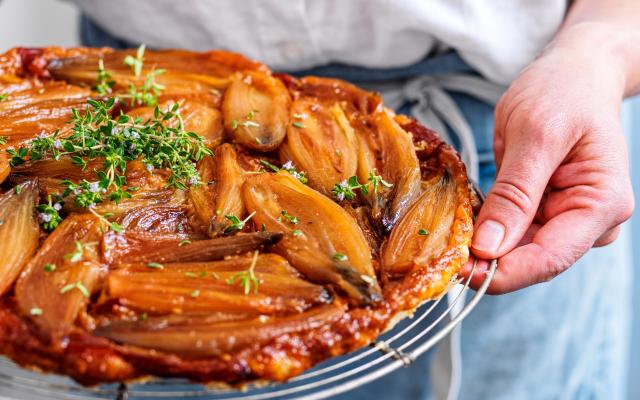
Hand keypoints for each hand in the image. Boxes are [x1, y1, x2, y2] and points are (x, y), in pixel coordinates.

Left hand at [460, 24, 634, 293]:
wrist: (573, 74)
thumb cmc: (563, 92)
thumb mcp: (535, 134)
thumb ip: (515, 192)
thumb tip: (489, 247)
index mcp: (601, 204)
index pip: (548, 258)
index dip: (500, 272)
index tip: (456, 269)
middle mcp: (590, 221)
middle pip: (532, 261)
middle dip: (486, 262)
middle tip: (439, 255)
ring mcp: (568, 219)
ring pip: (517, 252)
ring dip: (481, 248)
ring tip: (445, 236)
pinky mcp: (545, 212)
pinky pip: (510, 232)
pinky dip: (485, 230)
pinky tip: (462, 222)